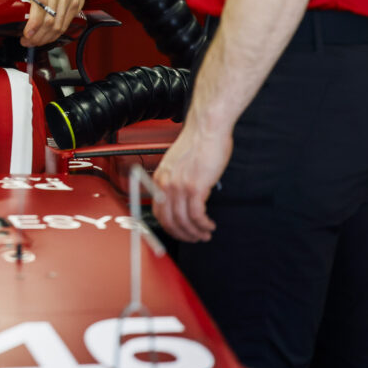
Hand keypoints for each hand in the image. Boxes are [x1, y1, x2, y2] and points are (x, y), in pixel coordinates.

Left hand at [4, 0, 84, 46]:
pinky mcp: (76, 4)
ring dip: (46, 38)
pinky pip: (66, 25)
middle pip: (50, 20)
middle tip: (27, 41)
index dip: (34, 24)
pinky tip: (46, 37)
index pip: (41, 6)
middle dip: (37, 36)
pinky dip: (55, 35)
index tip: (26, 34)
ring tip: (35, 41)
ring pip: (58, 26)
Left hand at [151, 123, 231, 241]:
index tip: (180, 232)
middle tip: (195, 238)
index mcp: (160, 178)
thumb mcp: (178, 163)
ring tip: (206, 234)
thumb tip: (181, 197)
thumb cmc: (197, 142)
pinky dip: (203, 225)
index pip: (158, 212)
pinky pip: (197, 215)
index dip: (169, 227)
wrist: (207, 128)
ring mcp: (179, 186)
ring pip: (183, 221)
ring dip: (196, 232)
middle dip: (183, 234)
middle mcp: (166, 184)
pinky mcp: (195, 187)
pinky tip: (209, 226)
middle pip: (169, 221)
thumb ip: (176, 180)